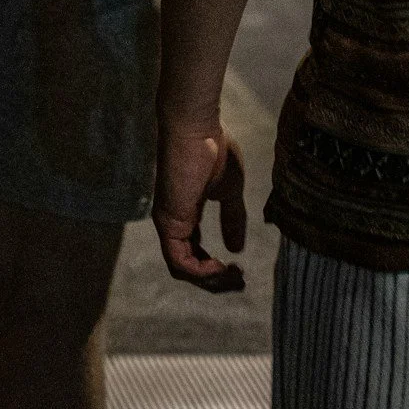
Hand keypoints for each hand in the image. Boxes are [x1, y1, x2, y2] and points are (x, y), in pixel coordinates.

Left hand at [153, 120, 246, 289]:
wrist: (196, 127)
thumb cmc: (214, 149)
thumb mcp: (230, 191)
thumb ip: (233, 218)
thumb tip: (236, 249)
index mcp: (188, 214)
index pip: (196, 253)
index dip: (216, 267)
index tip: (240, 270)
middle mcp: (175, 223)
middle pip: (190, 266)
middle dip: (216, 280)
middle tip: (240, 281)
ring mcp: (169, 224)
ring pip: (184, 269)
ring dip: (210, 280)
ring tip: (233, 275)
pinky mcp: (168, 223)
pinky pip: (179, 262)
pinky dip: (200, 271)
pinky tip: (219, 266)